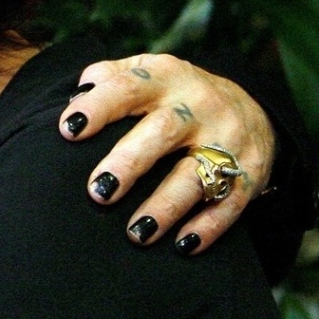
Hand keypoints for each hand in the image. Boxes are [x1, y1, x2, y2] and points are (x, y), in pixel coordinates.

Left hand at [56, 54, 275, 253]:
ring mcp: (228, 138)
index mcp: (165, 77)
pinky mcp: (250, 172)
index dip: (98, 106)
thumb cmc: (174, 97)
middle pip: (163, 131)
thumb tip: (73, 102)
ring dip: (165, 206)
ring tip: (136, 233)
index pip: (128, 86)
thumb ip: (108, 79)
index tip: (68, 130)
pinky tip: (182, 245)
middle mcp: (199, 105)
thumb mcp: (147, 73)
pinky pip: (230, 202)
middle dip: (129, 162)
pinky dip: (208, 226)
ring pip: (196, 174)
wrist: (250, 109)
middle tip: (99, 192)